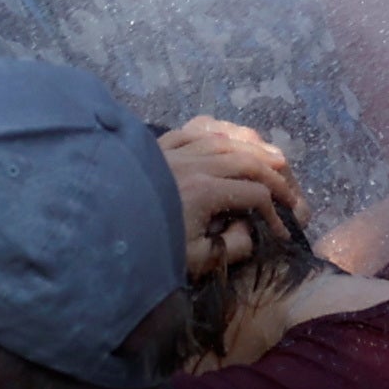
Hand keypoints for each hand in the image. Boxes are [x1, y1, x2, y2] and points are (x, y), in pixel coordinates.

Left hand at [159, 116, 310, 286]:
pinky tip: (230, 137)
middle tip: (292, 193)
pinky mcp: (157, 147)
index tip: (281, 231)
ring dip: (254, 148)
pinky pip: (195, 129)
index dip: (276, 212)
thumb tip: (251, 228)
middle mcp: (193, 163)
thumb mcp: (195, 259)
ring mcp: (173, 151)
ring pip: (224, 138)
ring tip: (276, 159)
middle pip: (247, 159)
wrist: (96, 229)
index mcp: (204, 191)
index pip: (256, 193)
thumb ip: (233, 245)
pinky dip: (219, 130)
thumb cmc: (145, 248)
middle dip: (276, 177)